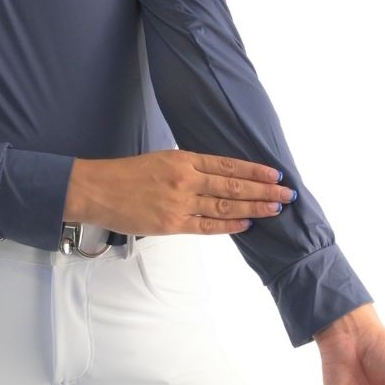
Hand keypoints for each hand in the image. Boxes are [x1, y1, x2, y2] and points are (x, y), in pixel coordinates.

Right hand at [63, 147, 296, 235]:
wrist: (97, 190)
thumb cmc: (126, 174)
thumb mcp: (160, 159)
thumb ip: (188, 167)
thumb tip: (217, 175)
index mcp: (183, 159)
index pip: (228, 164)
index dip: (254, 169)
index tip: (275, 173)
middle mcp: (185, 179)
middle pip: (233, 184)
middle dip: (263, 189)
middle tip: (287, 193)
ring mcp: (180, 203)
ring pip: (225, 205)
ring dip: (254, 207)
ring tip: (275, 208)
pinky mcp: (172, 223)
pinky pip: (207, 225)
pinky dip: (229, 224)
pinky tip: (247, 224)